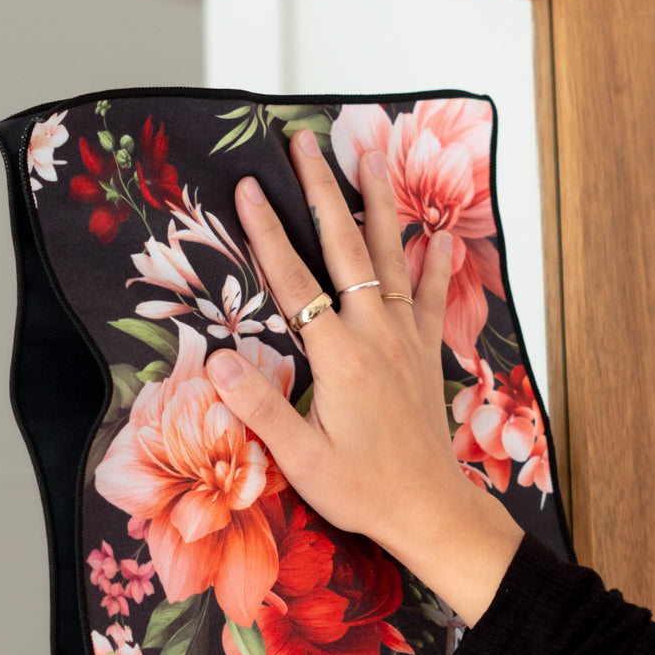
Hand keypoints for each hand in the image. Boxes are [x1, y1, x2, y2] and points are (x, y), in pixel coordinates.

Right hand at [203, 129, 522, 627]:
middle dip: (321, 191)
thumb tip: (219, 362)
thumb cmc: (362, 490)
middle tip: (304, 145)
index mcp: (340, 359)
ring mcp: (405, 340)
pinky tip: (435, 234)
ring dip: (380, 205)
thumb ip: (262, 409)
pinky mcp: (425, 353)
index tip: (246, 188)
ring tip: (374, 156)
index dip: (267, 233)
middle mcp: (376, 337)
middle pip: (345, 249)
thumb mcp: (301, 460)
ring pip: (391, 258)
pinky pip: (428, 295)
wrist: (429, 510)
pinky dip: (433, 262)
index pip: (295, 283)